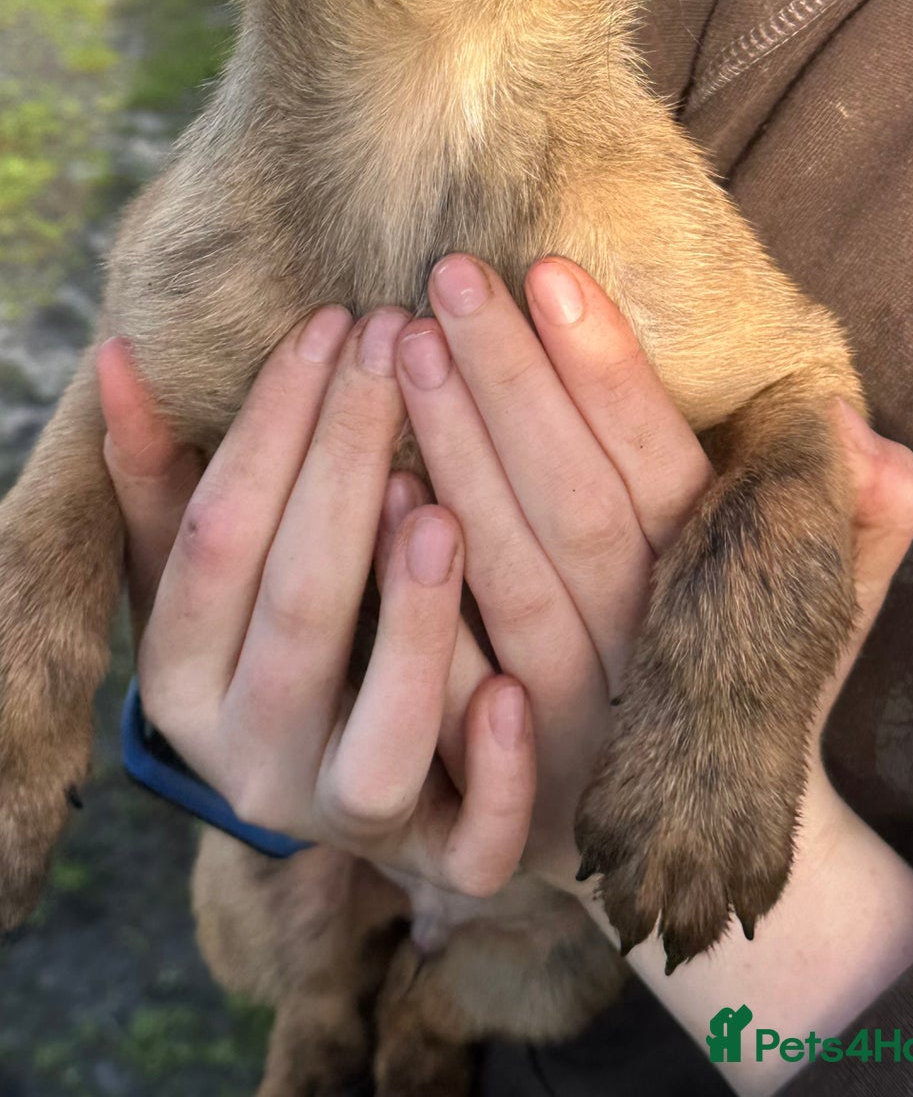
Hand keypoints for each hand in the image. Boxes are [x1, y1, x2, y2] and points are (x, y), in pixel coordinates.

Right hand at [99, 308, 534, 895]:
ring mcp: (344, 819)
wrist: (358, 772)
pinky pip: (469, 846)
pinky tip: (518, 695)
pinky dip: (494, 776)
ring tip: (441, 509)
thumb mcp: (209, 562)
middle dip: (347, 469)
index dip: (271, 426)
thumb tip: (120, 356)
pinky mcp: (442, 863)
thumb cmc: (280, 627)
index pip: (219, 538)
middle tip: (401, 348)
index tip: (330, 324)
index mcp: (182, 678)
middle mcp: (250, 761)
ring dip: (412, 625)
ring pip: (379, 745)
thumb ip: (165, 473)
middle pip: (300, 614)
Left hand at [391, 255, 912, 900]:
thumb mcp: (822, 610)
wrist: (707, 866)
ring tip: (401, 344)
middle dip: (507, 383)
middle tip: (449, 274)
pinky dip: (413, 590)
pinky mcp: (500, 782)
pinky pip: (450, 681)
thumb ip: (857, 524)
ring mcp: (570, 724)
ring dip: (451, 455)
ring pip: (504, 578)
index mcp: (718, 601)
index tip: (551, 272)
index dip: (608, 375)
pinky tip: (377, 489)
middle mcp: (643, 658)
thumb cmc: (753, 685)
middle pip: (569, 507)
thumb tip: (851, 430)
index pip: (661, 471)